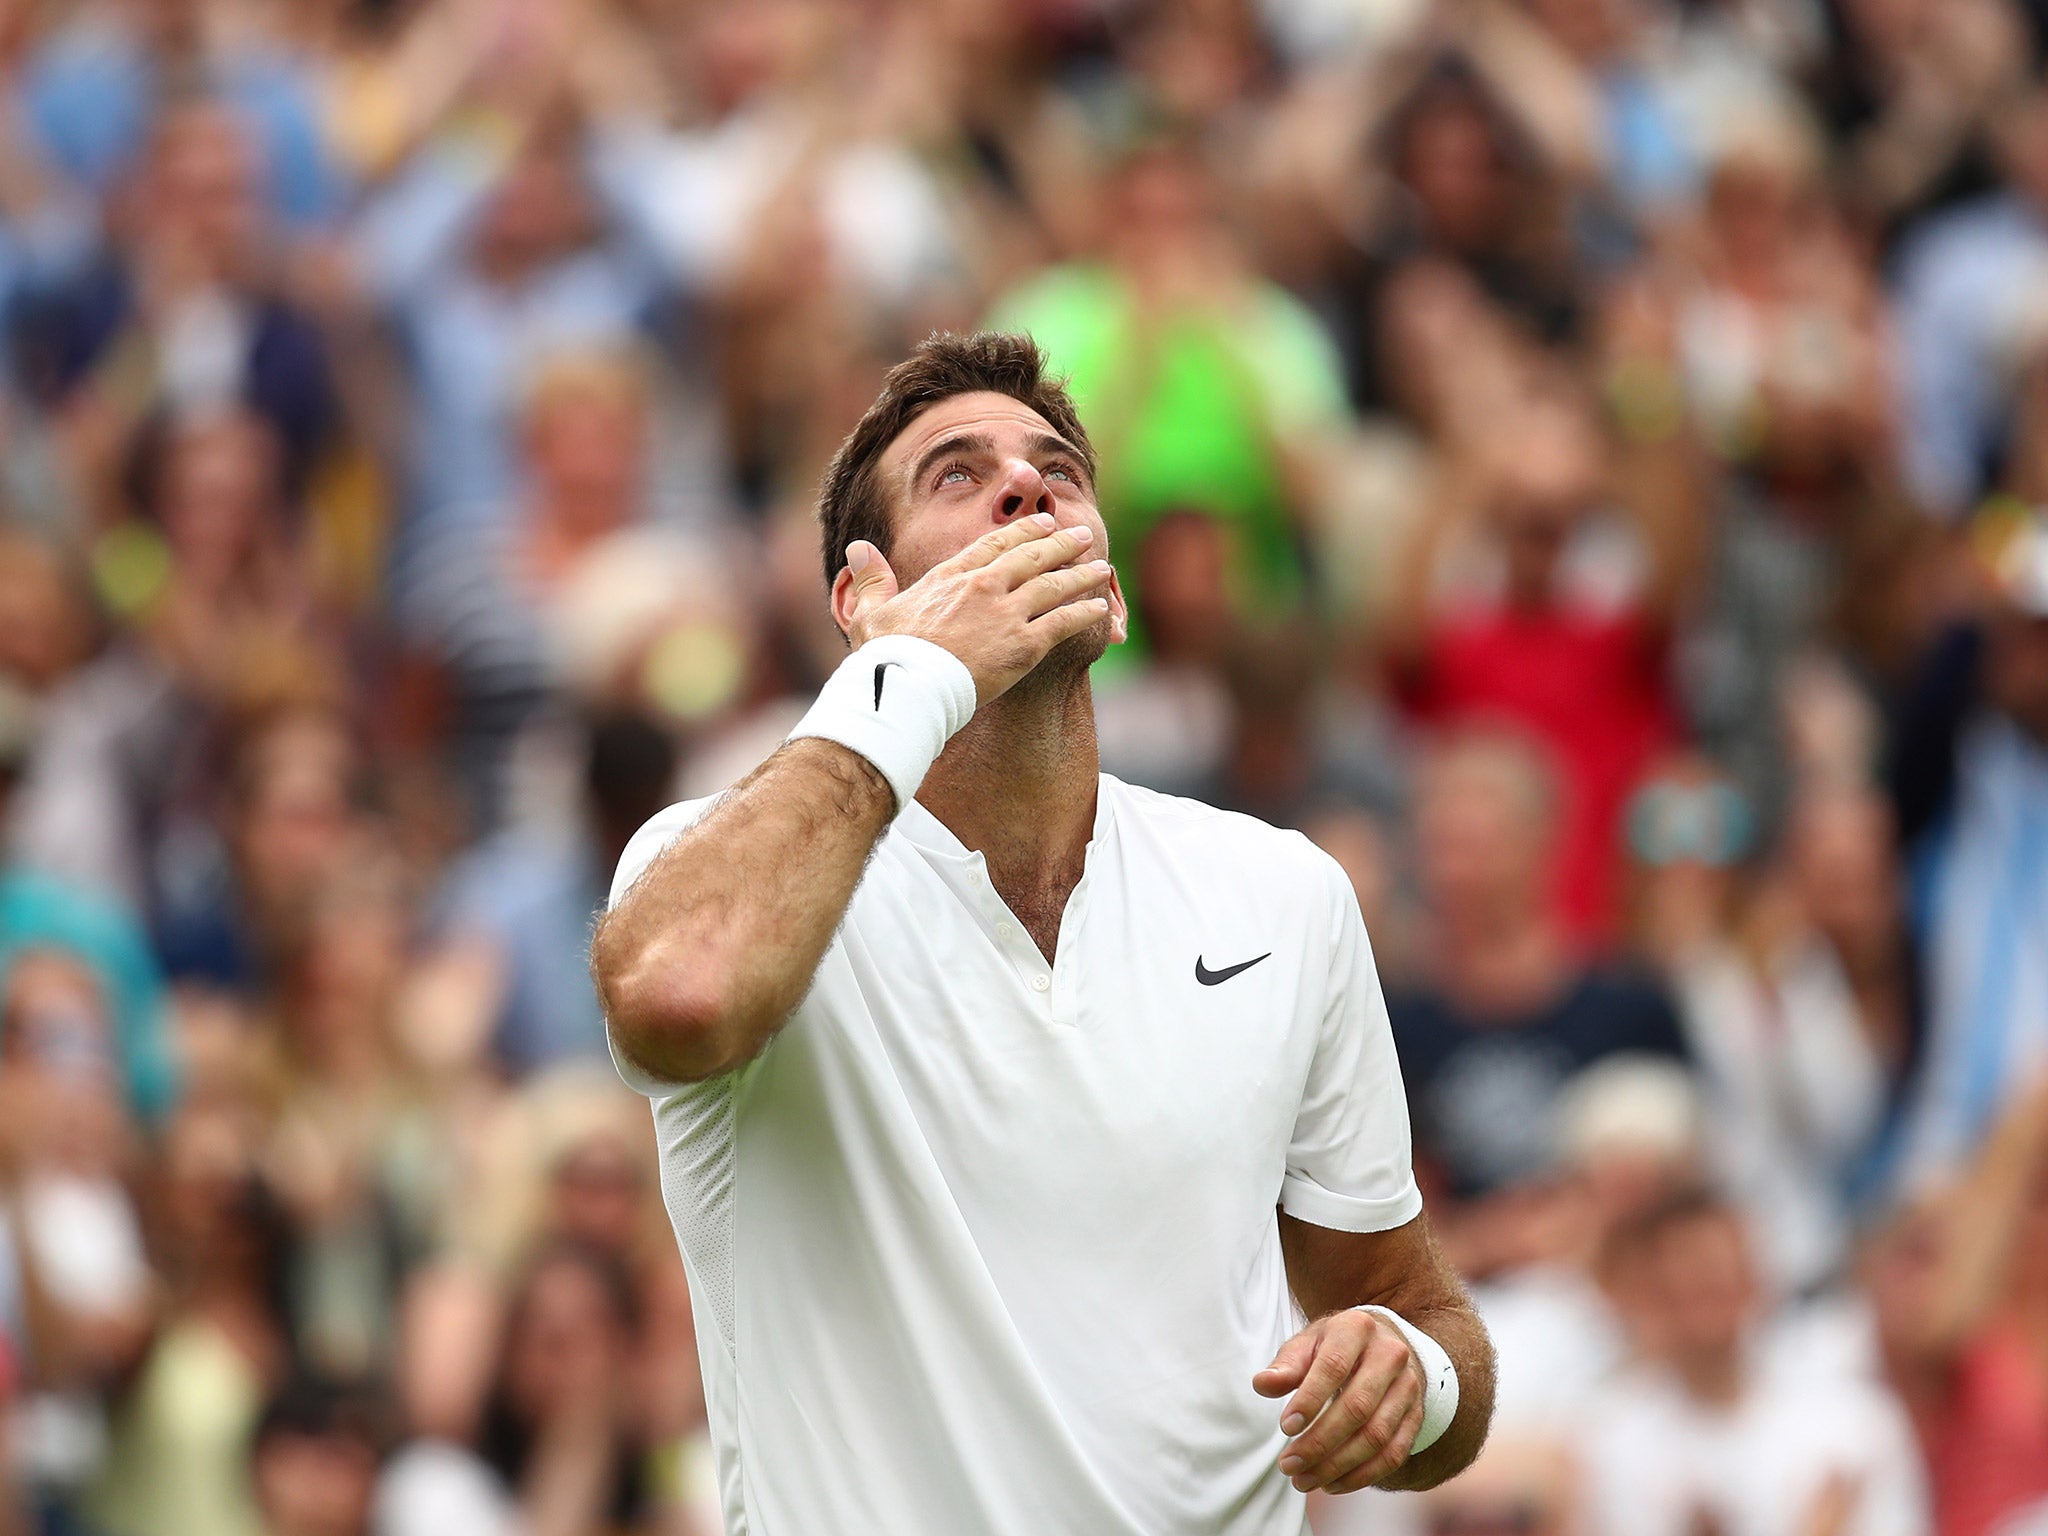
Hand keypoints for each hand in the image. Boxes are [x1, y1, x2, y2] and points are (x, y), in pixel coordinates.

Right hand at [839, 513, 1113, 704]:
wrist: (908, 688)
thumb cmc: (886, 657)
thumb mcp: (871, 612)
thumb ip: (873, 578)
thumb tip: (858, 548)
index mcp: (951, 577)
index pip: (994, 544)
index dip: (1023, 532)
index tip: (1042, 523)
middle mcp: (984, 587)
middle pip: (1032, 556)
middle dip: (1061, 543)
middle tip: (1081, 534)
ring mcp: (1006, 614)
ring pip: (1054, 585)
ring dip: (1081, 574)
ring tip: (1102, 567)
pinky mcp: (1024, 645)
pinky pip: (1063, 621)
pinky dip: (1084, 612)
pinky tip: (1099, 607)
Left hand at [1254, 1309, 1424, 1494]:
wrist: (1382, 1345)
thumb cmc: (1334, 1347)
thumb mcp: (1308, 1344)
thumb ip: (1287, 1365)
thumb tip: (1262, 1384)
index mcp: (1357, 1328)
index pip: (1333, 1367)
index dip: (1309, 1400)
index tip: (1286, 1427)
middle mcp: (1390, 1355)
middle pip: (1357, 1407)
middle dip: (1319, 1442)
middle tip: (1288, 1465)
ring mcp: (1409, 1387)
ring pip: (1376, 1436)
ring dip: (1337, 1466)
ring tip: (1304, 1480)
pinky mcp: (1416, 1416)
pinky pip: (1393, 1454)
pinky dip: (1362, 1476)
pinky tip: (1332, 1484)